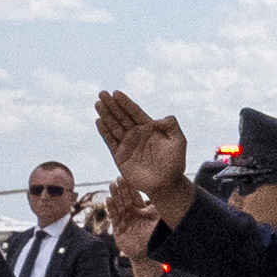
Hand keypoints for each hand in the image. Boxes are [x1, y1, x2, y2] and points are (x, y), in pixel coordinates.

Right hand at [93, 91, 191, 220]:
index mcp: (149, 128)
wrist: (167, 184)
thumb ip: (172, 125)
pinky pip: (111, 141)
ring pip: (114, 126)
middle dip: (112, 105)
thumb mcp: (179, 141)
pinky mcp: (120, 157)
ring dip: (106, 115)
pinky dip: (105, 132)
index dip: (125, 102)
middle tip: (102, 93)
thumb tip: (161, 117)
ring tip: (98, 103)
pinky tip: (99, 121)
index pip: (134, 112)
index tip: (116, 92)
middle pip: (122, 116)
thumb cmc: (175, 163)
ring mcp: (128, 145)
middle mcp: (137, 134)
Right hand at [105, 180, 164, 276]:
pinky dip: (111, 208)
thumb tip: (174, 192)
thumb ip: (163, 207)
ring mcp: (124, 220)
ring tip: (112, 185)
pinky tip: (108, 199)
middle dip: (122, 188)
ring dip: (115, 195)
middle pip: (126, 198)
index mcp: (141, 210)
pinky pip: (114, 217)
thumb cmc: (156, 237)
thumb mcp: (160, 219)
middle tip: (118, 177)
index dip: (132, 187)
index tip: (129, 176)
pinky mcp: (118, 229)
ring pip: (118, 205)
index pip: (136, 196)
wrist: (148, 254)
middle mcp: (132, 214)